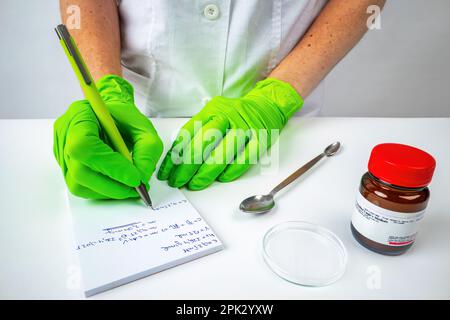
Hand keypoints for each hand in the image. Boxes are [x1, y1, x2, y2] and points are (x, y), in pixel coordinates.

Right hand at [54, 75, 162, 198]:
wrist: (112, 117)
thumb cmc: (124, 119)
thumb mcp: (144, 127)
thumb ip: (148, 149)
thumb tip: (142, 176)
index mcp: (80, 114)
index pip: (86, 145)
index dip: (110, 166)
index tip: (135, 178)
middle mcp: (66, 134)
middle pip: (80, 170)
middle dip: (112, 185)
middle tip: (136, 189)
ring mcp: (62, 152)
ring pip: (79, 184)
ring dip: (108, 191)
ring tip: (129, 188)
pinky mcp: (66, 168)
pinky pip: (81, 187)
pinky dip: (103, 191)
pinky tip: (118, 184)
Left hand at [157, 78, 302, 189]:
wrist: (266, 105)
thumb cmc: (235, 113)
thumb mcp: (213, 113)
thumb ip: (197, 130)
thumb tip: (177, 157)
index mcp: (212, 110)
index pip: (188, 133)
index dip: (175, 155)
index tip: (167, 171)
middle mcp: (228, 117)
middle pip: (203, 144)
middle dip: (187, 166)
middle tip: (178, 181)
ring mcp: (245, 128)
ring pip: (222, 154)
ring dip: (206, 172)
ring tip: (195, 184)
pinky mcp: (261, 140)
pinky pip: (244, 159)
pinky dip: (231, 171)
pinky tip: (221, 179)